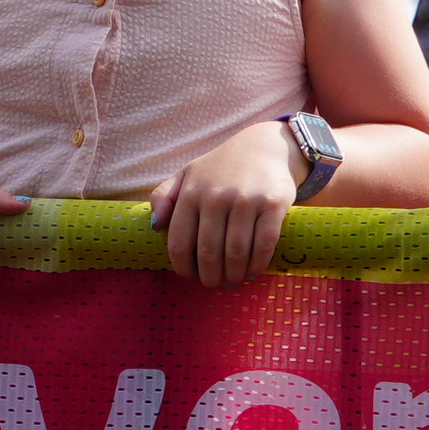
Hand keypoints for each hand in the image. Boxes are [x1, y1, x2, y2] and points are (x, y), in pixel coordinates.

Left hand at [149, 119, 302, 286]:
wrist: (264, 146)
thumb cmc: (221, 167)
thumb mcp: (187, 174)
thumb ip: (164, 196)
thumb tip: (155, 226)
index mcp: (191, 192)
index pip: (179, 243)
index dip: (183, 267)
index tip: (190, 276)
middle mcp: (216, 196)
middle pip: (208, 253)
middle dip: (210, 277)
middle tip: (214, 284)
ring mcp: (245, 200)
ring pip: (236, 252)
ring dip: (233, 275)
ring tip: (233, 281)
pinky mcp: (273, 203)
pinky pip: (264, 243)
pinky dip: (257, 264)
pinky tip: (253, 270)